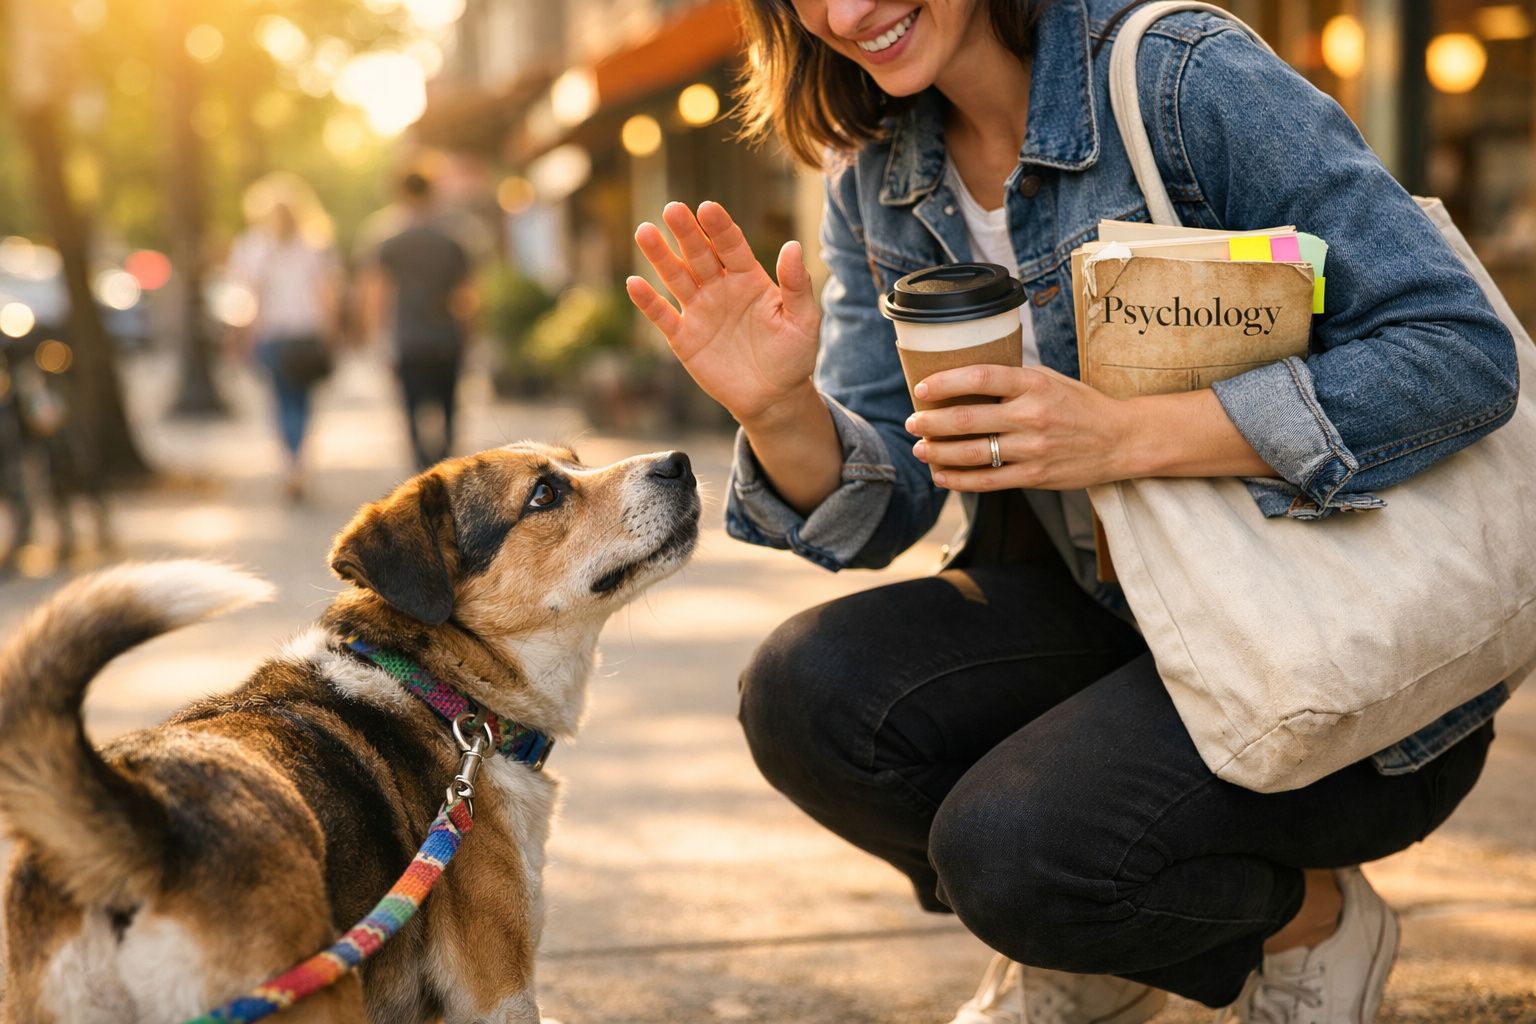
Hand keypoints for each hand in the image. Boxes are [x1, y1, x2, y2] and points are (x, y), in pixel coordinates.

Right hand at [628, 201, 819, 425]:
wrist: (773, 398)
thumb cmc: (793, 356)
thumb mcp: (803, 321)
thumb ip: (796, 285)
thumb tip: (792, 246)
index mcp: (749, 278)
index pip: (731, 245)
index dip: (719, 227)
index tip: (708, 208)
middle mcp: (720, 287)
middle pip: (699, 254)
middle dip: (686, 232)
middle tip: (672, 209)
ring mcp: (699, 310)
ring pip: (676, 277)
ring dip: (660, 256)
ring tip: (644, 232)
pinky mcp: (683, 337)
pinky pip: (662, 316)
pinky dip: (648, 301)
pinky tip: (634, 283)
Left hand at [904, 364, 1134, 490]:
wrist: (1120, 439)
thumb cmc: (1080, 405)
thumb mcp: (1050, 379)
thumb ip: (1012, 379)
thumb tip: (965, 376)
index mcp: (1034, 384)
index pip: (980, 377)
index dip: (945, 383)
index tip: (921, 389)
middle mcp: (1032, 415)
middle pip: (968, 418)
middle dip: (931, 422)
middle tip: (912, 422)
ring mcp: (1033, 449)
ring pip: (972, 453)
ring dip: (938, 452)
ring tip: (920, 448)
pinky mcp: (1035, 476)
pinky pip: (987, 481)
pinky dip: (958, 480)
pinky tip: (941, 475)